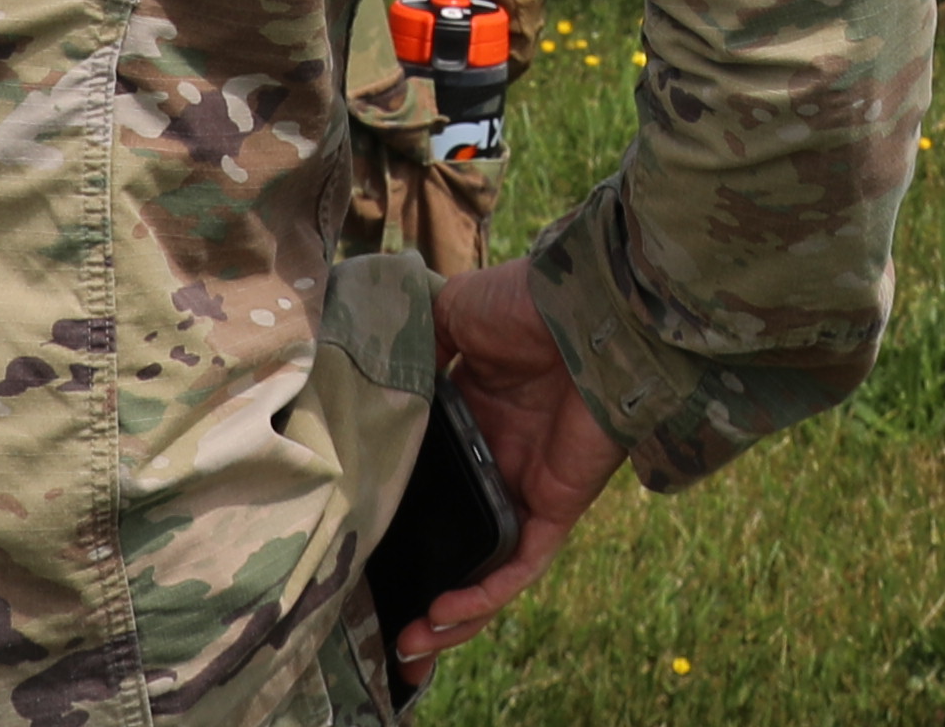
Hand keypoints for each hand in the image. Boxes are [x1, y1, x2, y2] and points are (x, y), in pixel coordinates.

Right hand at [396, 264, 625, 686]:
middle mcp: (502, 457)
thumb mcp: (452, 315)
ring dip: (454, 610)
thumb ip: (415, 346)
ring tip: (409, 643)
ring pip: (491, 565)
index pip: (434, 478)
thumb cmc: (523, 302)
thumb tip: (372, 372)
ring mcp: (531, 485)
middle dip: (423, 577)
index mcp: (475, 415)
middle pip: (460, 533)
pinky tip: (445, 615)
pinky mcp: (560, 502)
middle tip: (377, 612)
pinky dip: (487, 595)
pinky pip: (523, 564)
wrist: (589, 303)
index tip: (355, 538)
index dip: (399, 511)